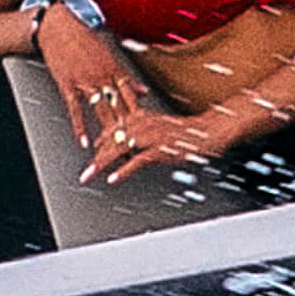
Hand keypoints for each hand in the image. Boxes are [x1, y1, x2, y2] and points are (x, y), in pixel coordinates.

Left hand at [77, 81, 201, 176]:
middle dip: (97, 156)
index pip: (115, 127)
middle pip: (113, 140)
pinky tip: (113, 179)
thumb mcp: (163, 125)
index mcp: (143, 116)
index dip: (101, 138)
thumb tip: (130, 142)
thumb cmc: (189, 131)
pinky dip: (124, 170)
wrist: (210, 130)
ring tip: (90, 175)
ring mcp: (152, 136)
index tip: (91, 148)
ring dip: (103, 163)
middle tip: (84, 172)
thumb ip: (145, 129)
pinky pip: (138, 160)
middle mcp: (144, 124)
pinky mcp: (162, 148)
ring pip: (120, 149)